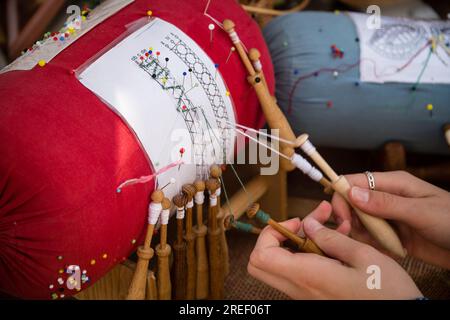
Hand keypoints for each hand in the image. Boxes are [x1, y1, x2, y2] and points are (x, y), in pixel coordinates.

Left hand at [247, 201, 421, 298]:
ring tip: (334, 226)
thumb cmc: (387, 292)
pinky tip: (340, 241)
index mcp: (308, 276)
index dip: (270, 234)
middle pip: (262, 263)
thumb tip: (307, 224)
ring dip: (301, 241)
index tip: (297, 223)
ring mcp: (306, 295)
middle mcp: (300, 288)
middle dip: (279, 236)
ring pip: (282, 265)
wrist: (403, 318)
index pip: (261, 256)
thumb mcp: (363, 256)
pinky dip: (312, 253)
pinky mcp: (315, 296)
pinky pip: (301, 272)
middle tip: (305, 224)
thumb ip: (330, 237)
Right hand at [332, 171, 449, 268]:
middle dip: (348, 217)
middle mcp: (387, 198)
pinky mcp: (393, 235)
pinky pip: (372, 237)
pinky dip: (371, 244)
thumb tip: (351, 192)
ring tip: (372, 245)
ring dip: (359, 233)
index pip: (355, 182)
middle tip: (351, 234)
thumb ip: (385, 203)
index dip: (341, 196)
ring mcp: (389, 217)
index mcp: (393, 183)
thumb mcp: (420, 211)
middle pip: (353, 202)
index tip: (341, 217)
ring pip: (360, 221)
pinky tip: (383, 250)